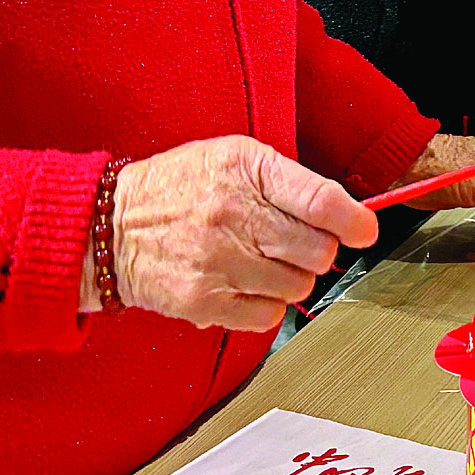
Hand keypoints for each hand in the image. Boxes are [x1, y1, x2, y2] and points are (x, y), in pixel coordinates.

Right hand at [102, 136, 377, 331]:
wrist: (109, 226)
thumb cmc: (180, 187)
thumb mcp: (232, 157)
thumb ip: (287, 180)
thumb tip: (343, 213)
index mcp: (247, 169)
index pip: (321, 201)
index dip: (355, 221)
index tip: (365, 231)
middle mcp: (234, 214)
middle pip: (317, 250)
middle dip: (318, 251)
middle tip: (297, 245)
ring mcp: (218, 261)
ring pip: (298, 287)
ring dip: (291, 279)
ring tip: (262, 262)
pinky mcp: (203, 301)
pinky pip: (268, 316)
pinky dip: (265, 306)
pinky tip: (245, 286)